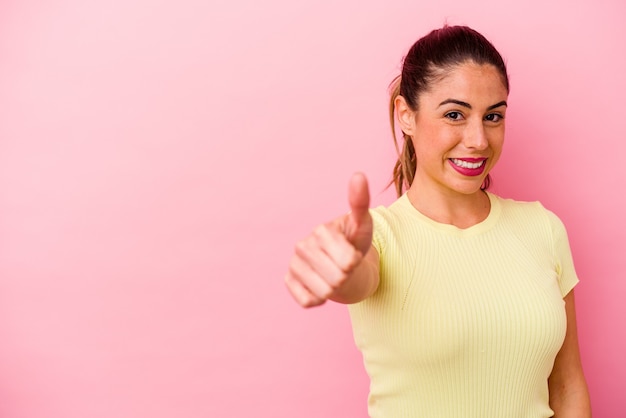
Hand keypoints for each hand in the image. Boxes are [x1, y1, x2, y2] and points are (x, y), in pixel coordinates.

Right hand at [285, 173, 372, 307]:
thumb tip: (358, 175)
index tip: (352, 254)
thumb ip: (360, 202)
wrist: (343, 265)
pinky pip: (308, 301)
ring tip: (334, 276)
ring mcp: (293, 264)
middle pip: (336, 279)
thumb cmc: (354, 244)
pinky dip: (319, 299)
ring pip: (324, 293)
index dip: (355, 263)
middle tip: (344, 267)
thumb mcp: (363, 225)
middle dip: (346, 277)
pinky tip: (321, 286)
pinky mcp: (288, 282)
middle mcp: (301, 246)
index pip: (348, 262)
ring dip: (335, 290)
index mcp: (320, 231)